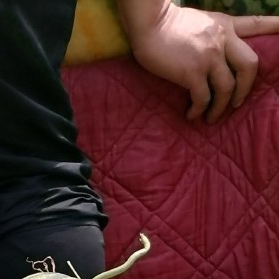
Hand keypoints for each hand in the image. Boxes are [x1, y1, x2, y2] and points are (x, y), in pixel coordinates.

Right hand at [119, 4, 278, 121]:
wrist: (150, 24)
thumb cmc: (168, 27)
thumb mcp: (201, 24)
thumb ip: (214, 37)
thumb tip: (216, 60)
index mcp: (226, 26)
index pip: (257, 25)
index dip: (276, 28)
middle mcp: (223, 39)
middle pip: (250, 66)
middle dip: (245, 90)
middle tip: (235, 104)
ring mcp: (209, 55)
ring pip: (228, 88)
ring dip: (220, 108)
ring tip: (210, 117)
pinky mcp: (192, 71)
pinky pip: (203, 98)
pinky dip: (199, 110)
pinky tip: (192, 115)